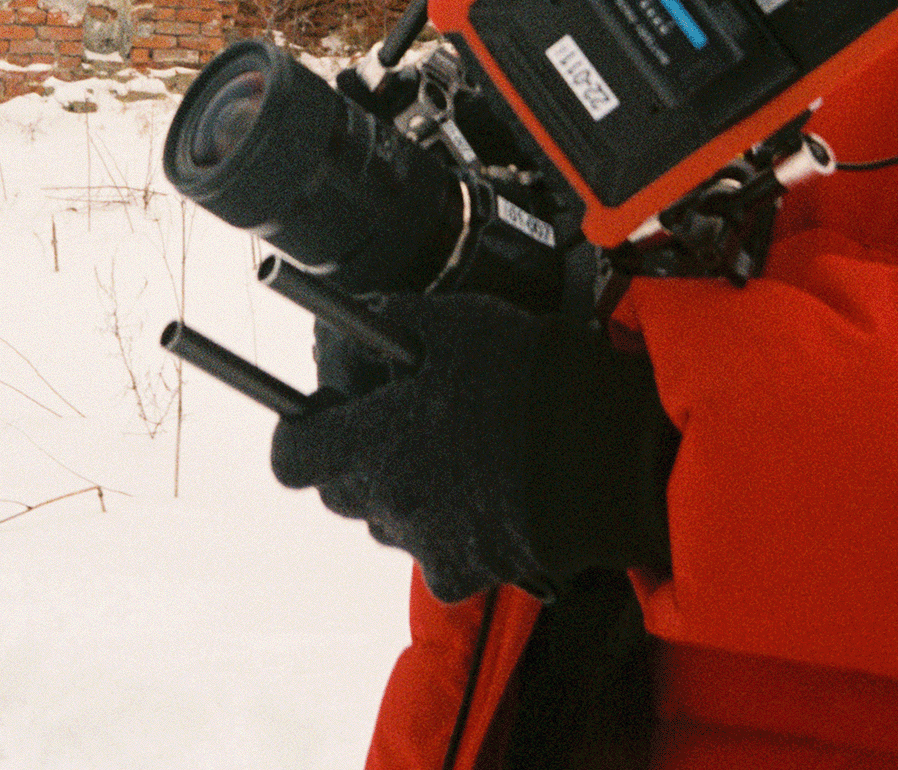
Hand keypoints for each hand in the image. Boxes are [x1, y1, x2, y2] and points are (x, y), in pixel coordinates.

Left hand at [270, 291, 678, 604]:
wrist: (604, 448)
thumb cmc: (528, 378)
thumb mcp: (454, 325)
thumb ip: (388, 326)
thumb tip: (347, 327)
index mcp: (371, 442)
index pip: (293, 456)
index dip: (303, 432)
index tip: (323, 415)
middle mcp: (387, 501)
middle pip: (341, 488)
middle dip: (361, 454)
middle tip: (404, 419)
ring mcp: (424, 544)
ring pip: (390, 517)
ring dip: (407, 489)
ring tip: (459, 449)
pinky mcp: (464, 573)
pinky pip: (437, 552)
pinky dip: (452, 526)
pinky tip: (486, 490)